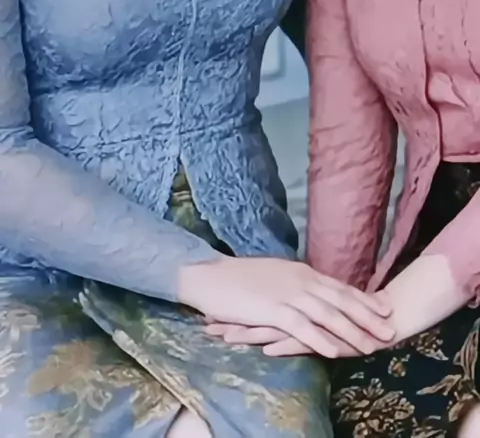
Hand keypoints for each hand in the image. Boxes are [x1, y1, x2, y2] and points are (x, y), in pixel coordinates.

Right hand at [178, 256, 394, 357]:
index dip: (362, 298)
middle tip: (390, 328)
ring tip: (371, 345)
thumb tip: (312, 292)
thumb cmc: (239, 278)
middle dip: (367, 315)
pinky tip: (335, 351)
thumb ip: (295, 283)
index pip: (339, 286)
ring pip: (327, 314)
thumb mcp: (275, 276)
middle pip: (340, 300)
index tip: (383, 307)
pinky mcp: (272, 310)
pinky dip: (320, 339)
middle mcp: (300, 281)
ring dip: (351, 331)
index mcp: (302, 272)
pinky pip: (302, 327)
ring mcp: (287, 295)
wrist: (211, 276)